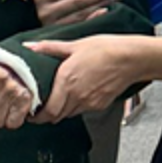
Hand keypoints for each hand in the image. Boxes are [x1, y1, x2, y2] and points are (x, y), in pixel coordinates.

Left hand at [25, 35, 145, 121]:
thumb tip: (30, 46)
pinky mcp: (100, 105)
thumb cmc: (105, 49)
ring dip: (61, 111)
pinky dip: (76, 107)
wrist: (131, 58)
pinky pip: (83, 110)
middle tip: (41, 109)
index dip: (37, 117)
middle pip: (57, 116)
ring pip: (69, 114)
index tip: (31, 114)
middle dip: (47, 115)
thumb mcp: (75, 45)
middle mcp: (76, 95)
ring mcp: (89, 102)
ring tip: (58, 100)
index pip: (48, 111)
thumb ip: (50, 48)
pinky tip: (77, 95)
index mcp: (66, 81)